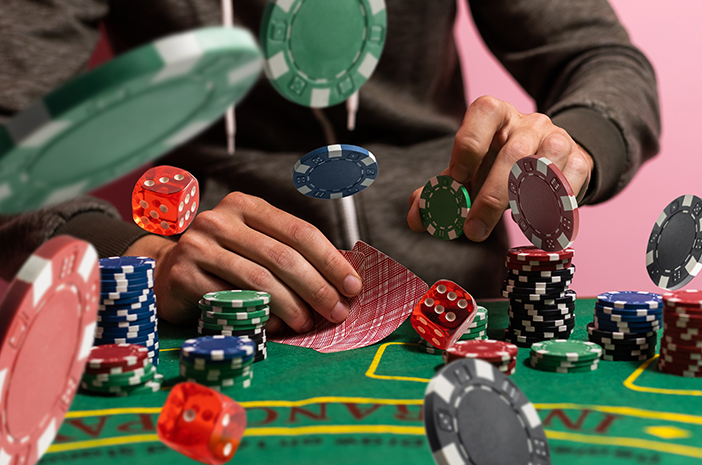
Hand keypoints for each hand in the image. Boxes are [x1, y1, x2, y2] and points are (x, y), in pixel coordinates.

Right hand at [125, 192, 362, 333]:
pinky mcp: (184, 274)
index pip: (299, 231)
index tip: (353, 286)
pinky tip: (276, 328)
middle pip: (283, 256)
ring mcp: (199, 245)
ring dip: (292, 306)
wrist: (164, 274)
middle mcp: (220, 219)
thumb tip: (345, 279)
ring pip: (260, 278)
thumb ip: (292, 254)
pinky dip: (260, 315)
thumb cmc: (223, 263)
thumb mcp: (256, 246)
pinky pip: (232, 299)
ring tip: (309, 323)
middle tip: (337, 312)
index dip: (331, 260)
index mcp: (246, 206)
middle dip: (317, 287)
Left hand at [407, 95, 593, 240]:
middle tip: (473, 230)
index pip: (483, 113)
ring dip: (524, 203)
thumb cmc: (497, 164)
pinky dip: (553, 208)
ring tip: (510, 225)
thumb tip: (416, 218)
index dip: (468, 145)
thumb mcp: (468, 173)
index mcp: (495, 115)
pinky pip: (570, 185)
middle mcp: (528, 122)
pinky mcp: (581, 160)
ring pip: (545, 167)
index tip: (456, 181)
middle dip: (490, 196)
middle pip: (512, 153)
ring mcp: (558, 139)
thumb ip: (440, 193)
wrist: (549, 156)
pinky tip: (538, 224)